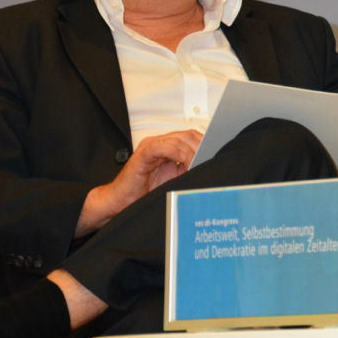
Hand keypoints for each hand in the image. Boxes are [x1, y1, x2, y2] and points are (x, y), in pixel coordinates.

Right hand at [76, 129, 202, 236]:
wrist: (118, 203)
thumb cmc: (143, 194)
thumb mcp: (175, 181)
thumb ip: (189, 170)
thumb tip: (211, 167)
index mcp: (168, 148)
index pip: (192, 137)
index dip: (206, 142)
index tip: (218, 151)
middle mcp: (160, 144)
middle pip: (188, 135)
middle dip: (202, 146)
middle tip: (210, 159)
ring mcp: (151, 147)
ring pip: (178, 138)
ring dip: (193, 150)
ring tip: (199, 163)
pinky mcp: (143, 154)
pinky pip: (163, 147)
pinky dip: (178, 152)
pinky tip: (186, 162)